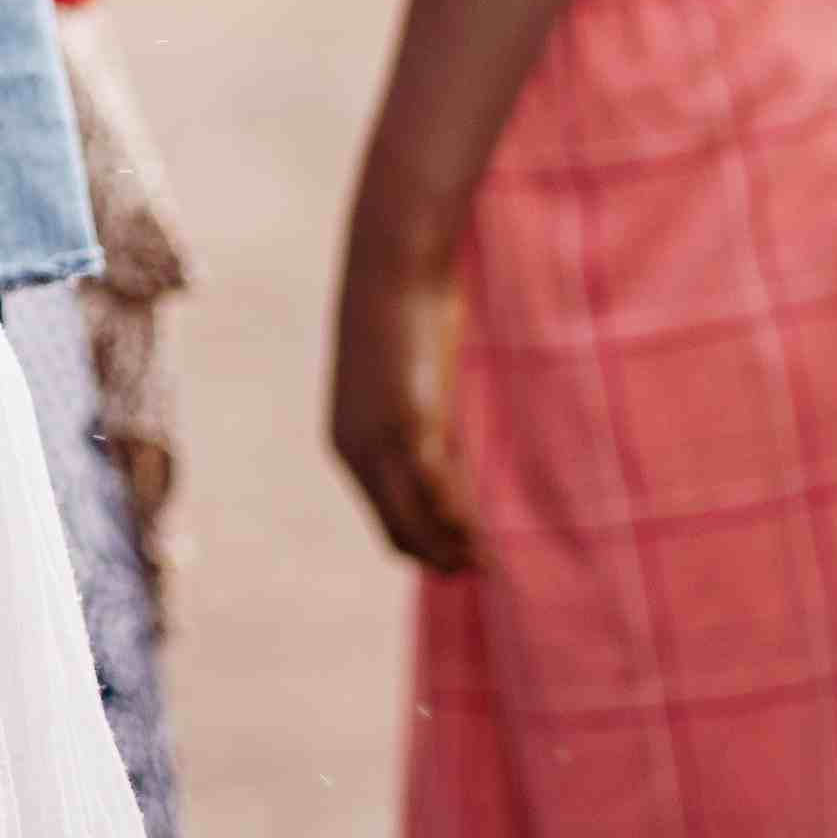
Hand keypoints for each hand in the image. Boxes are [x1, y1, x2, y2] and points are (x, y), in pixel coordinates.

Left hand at [327, 240, 479, 573]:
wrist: (391, 264)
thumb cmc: (404, 315)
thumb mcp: (410, 383)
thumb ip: (426, 429)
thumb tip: (449, 464)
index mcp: (348, 443)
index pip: (387, 521)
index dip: (424, 547)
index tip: (462, 561)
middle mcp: (355, 450)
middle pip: (400, 533)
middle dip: (440, 558)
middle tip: (481, 573)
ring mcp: (379, 439)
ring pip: (418, 521)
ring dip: (453, 549)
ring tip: (489, 568)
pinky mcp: (410, 421)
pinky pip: (438, 490)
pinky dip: (461, 520)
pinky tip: (485, 537)